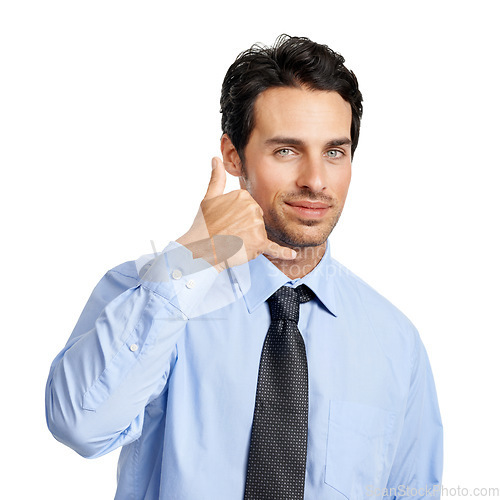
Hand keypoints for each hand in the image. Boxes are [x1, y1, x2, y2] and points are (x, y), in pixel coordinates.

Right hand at [176, 157, 295, 270]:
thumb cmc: (204, 224)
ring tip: (232, 242)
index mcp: (244, 196)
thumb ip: (217, 178)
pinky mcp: (259, 244)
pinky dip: (283, 253)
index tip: (226, 221)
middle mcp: (253, 208)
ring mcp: (258, 226)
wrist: (201, 248)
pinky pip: (274, 248)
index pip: (249, 207)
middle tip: (228, 232)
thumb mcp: (209, 197)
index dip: (238, 216)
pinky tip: (292, 255)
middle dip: (245, 228)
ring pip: (259, 234)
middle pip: (256, 220)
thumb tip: (216, 159)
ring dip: (249, 240)